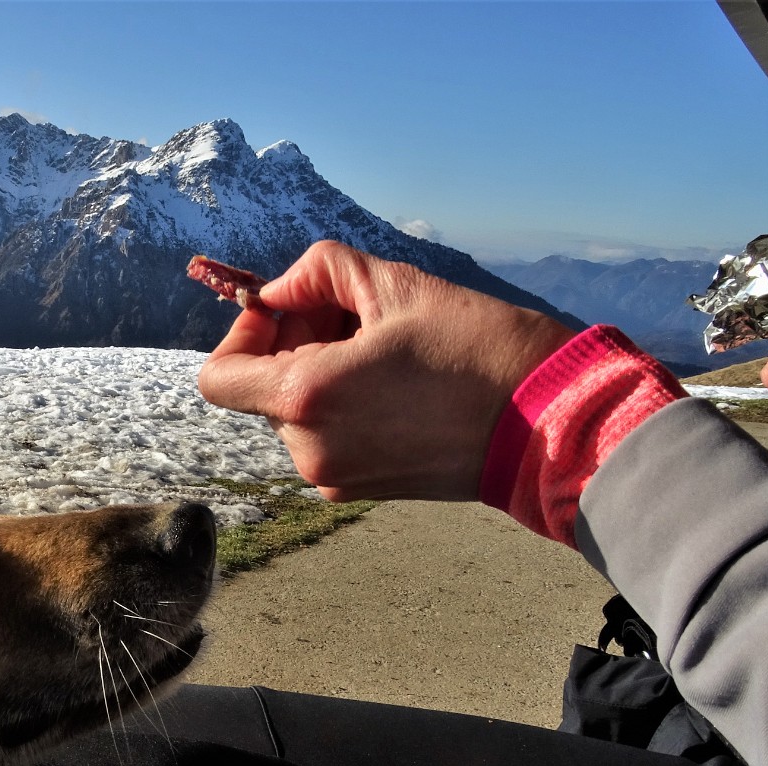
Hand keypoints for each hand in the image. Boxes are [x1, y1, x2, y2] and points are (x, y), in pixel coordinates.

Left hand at [197, 241, 575, 501]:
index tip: (288, 309)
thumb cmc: (479, 349)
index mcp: (305, 399)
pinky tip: (395, 382)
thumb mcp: (393, 284)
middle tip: (355, 316)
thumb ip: (315, 273)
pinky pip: (324, 437)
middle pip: (260, 389)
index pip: (218, 377)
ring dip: (318, 373)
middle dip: (292, 343)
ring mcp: (333, 477)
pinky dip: (340, 405)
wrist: (549, 425)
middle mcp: (308, 449)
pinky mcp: (359, 490)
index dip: (243, 333)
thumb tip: (276, 291)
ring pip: (294, 412)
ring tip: (383, 349)